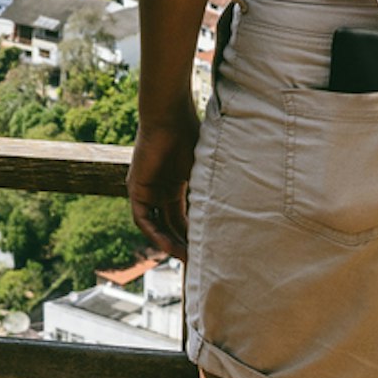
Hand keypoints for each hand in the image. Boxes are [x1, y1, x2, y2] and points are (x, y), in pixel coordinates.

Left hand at [126, 106, 199, 258]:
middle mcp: (159, 188)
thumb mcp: (204, 168)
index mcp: (175, 183)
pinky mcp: (136, 188)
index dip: (193, 234)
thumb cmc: (190, 133)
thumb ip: (212, 187)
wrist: (169, 115)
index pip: (183, 217)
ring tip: (186, 259)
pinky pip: (143, 218)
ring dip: (170, 243)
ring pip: (156, 225)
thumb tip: (240, 204)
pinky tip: (169, 246)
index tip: (207, 250)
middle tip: (198, 262)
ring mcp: (147, 189)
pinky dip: (155, 233)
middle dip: (184, 244)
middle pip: (170, 225)